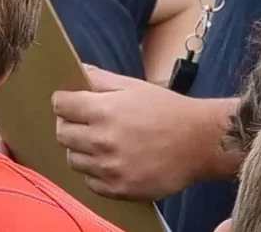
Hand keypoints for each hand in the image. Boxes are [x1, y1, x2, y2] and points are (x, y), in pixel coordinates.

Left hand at [52, 66, 236, 200]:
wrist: (200, 143)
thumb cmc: (167, 110)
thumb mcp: (133, 86)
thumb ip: (100, 79)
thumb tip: (77, 70)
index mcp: (103, 110)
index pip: (60, 105)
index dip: (64, 102)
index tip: (71, 103)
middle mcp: (102, 140)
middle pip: (62, 133)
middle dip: (69, 125)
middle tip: (86, 123)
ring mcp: (109, 168)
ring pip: (73, 160)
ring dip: (81, 150)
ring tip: (100, 143)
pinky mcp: (119, 189)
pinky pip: (90, 182)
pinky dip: (96, 173)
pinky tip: (111, 162)